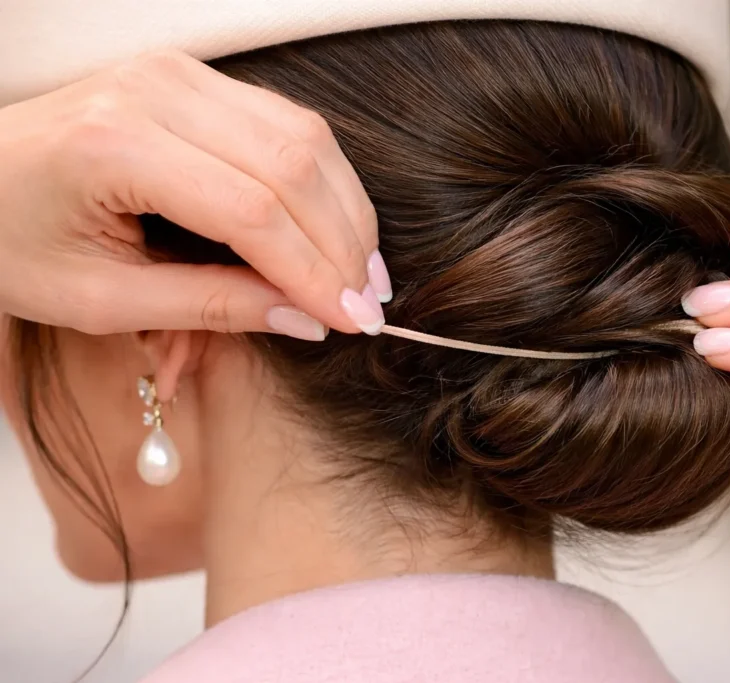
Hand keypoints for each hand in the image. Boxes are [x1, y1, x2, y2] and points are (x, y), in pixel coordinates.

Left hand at [0, 50, 389, 338]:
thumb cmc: (14, 243)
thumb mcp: (99, 299)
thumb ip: (208, 306)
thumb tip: (306, 319)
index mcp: (114, 147)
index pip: (252, 212)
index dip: (314, 272)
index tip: (352, 322)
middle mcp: (154, 90)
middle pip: (293, 165)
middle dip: (343, 244)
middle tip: (367, 304)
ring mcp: (178, 72)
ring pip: (304, 137)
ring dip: (345, 209)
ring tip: (363, 272)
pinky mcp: (195, 75)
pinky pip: (286, 121)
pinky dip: (323, 179)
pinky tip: (336, 226)